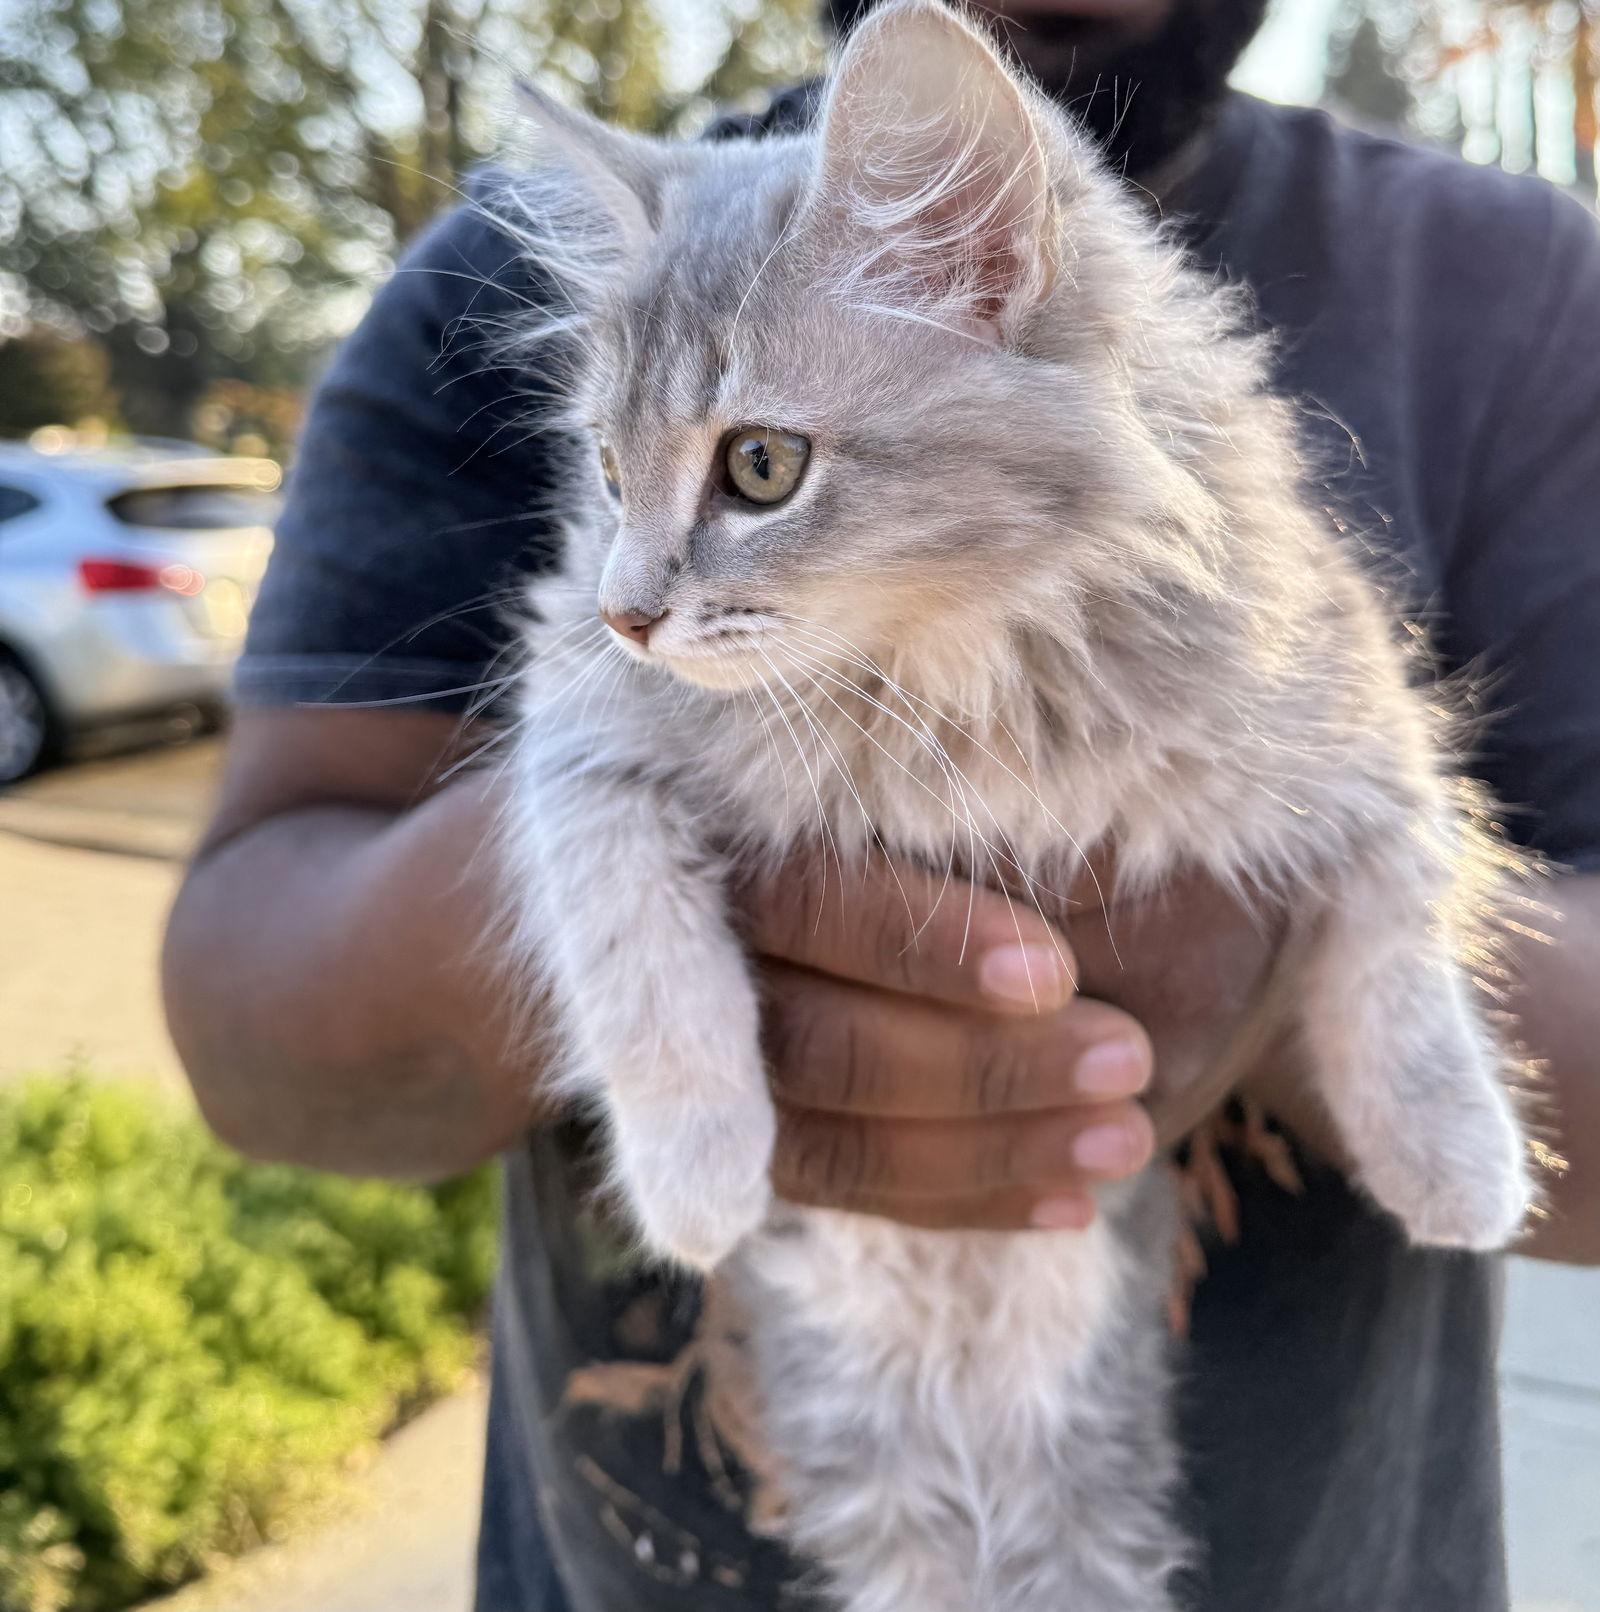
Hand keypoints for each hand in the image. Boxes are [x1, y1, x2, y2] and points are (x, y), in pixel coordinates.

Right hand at [741, 855, 1282, 1231]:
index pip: (804, 900)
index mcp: (724, 838)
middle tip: (1126, 1058)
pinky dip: (966, 1198)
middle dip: (978, 1064)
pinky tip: (1074, 1201)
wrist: (959, 855)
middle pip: (808, 1041)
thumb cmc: (1012, 807)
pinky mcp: (770, 1131)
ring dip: (986, 1148)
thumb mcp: (1004, 796)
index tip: (1054, 973)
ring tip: (1125, 1138)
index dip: (919, 942)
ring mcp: (720, 1060)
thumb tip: (1052, 914)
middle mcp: (700, 952)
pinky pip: (856, 1189)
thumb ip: (990, 851)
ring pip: (828, 1142)